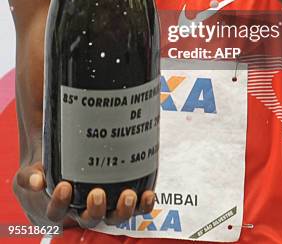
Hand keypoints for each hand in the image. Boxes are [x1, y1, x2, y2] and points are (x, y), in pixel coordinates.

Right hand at [16, 161, 154, 227]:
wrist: (60, 163)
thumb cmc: (43, 170)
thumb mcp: (29, 173)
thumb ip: (29, 176)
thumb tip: (37, 179)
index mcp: (58, 209)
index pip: (57, 214)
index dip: (60, 204)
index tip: (64, 186)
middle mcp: (82, 211)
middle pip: (89, 219)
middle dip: (95, 209)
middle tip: (97, 193)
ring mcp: (104, 207)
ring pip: (114, 217)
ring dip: (123, 210)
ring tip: (128, 195)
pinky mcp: (120, 198)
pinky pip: (134, 207)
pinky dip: (143, 204)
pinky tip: (149, 194)